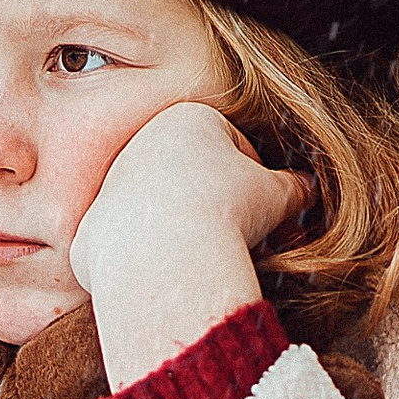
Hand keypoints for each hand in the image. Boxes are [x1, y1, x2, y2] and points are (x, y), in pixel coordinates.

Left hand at [68, 102, 308, 383]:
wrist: (165, 256)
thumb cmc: (226, 213)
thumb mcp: (278, 196)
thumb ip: (294, 188)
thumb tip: (308, 190)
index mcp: (187, 119)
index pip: (230, 145)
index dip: (254, 182)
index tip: (265, 213)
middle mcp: (138, 144)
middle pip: (187, 177)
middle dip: (215, 207)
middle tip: (240, 239)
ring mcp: (109, 187)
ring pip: (156, 212)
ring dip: (183, 234)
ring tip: (207, 260)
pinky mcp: (91, 231)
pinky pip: (129, 249)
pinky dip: (151, 264)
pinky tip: (171, 278)